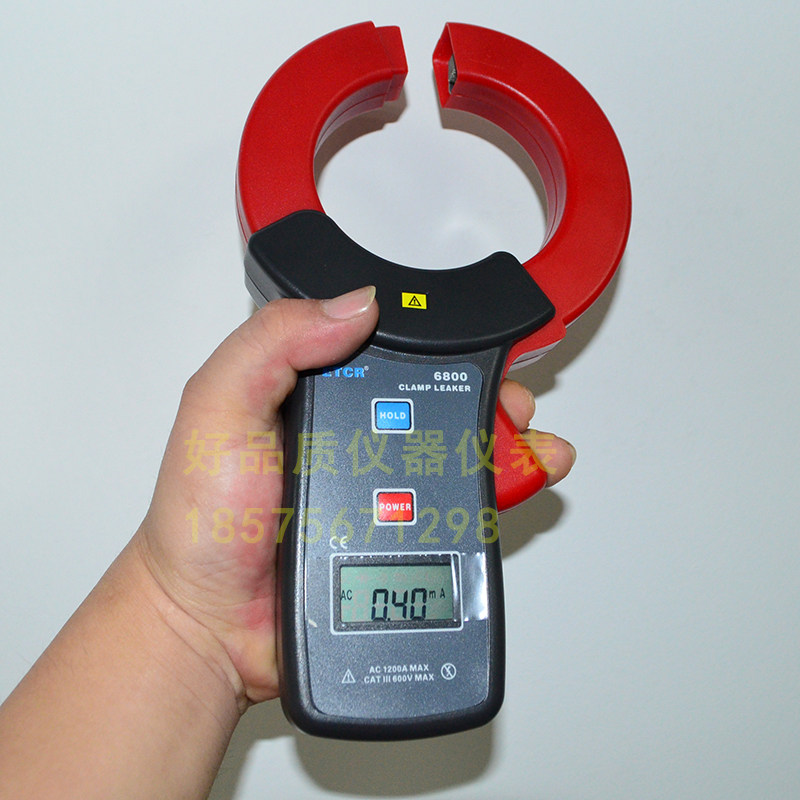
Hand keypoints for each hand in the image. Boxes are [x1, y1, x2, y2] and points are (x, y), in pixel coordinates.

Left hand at [132, 287, 574, 708]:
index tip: (478, 347)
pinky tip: (513, 492)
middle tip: (512, 406)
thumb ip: (272, 345)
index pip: (389, 353)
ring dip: (506, 447)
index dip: (438, 345)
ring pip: (459, 457)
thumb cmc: (201, 523)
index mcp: (314, 395)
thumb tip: (354, 306)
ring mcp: (381, 491)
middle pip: (438, 404)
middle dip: (490, 397)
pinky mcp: (399, 538)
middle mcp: (354, 439)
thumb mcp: (219, 409)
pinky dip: (496, 499)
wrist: (213, 626)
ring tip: (534, 451)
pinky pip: (459, 514)